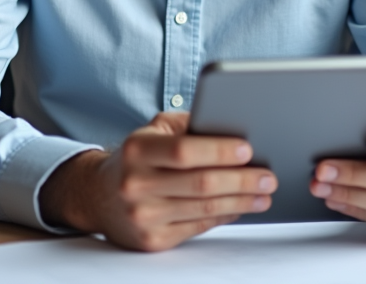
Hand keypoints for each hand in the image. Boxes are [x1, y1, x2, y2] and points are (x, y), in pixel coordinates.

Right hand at [39, 112, 276, 250]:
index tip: (248, 149)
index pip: (184, 151)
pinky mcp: (152, 240)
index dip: (219, 151)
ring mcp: (143, 216)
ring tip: (263, 193)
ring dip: (241, 201)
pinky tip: (241, 206)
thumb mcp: (153, 130)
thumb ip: (188, 125)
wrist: (98, 195)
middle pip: (201, 184)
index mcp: (137, 150)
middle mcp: (135, 184)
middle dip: (242, 180)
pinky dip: (225, 215)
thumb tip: (231, 129)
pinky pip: (198, 226)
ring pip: (205, 208)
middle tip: (267, 176)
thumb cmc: (137, 157)